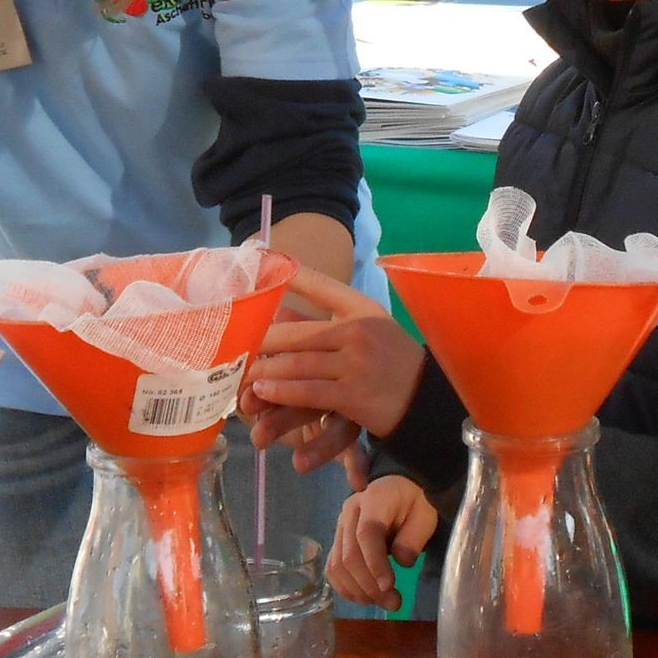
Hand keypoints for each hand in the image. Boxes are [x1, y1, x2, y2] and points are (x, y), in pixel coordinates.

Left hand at [247, 268, 427, 465]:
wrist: (425, 399)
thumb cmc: (390, 360)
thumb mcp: (370, 326)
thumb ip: (331, 317)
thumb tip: (281, 309)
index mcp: (362, 308)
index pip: (322, 285)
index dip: (291, 273)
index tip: (262, 258)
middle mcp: (358, 331)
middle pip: (297, 334)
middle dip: (260, 342)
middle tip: (231, 347)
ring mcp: (356, 364)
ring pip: (298, 365)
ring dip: (265, 371)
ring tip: (241, 373)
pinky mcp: (354, 396)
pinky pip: (310, 392)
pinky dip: (283, 392)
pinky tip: (264, 391)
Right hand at [328, 475, 437, 608]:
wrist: (400, 487)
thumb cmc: (415, 501)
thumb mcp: (426, 513)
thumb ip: (414, 536)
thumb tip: (402, 562)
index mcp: (373, 499)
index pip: (367, 534)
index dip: (375, 564)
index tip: (390, 587)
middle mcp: (350, 512)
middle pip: (349, 555)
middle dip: (370, 585)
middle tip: (395, 603)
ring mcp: (340, 527)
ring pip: (338, 566)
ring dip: (359, 591)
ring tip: (383, 602)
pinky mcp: (337, 541)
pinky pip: (333, 569)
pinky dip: (346, 588)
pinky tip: (366, 598)